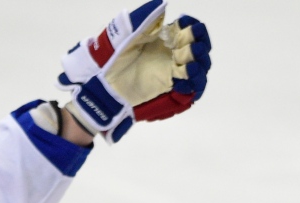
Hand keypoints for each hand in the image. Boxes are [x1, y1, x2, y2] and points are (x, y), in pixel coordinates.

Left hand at [58, 0, 210, 142]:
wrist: (100, 85)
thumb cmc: (111, 57)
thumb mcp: (124, 33)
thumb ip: (144, 19)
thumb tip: (162, 4)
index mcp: (166, 39)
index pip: (190, 31)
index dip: (194, 28)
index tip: (190, 28)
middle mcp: (174, 57)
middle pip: (199, 51)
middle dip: (199, 48)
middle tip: (193, 49)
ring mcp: (174, 77)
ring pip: (199, 72)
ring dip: (199, 68)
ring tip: (190, 67)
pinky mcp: (171, 96)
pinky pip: (190, 93)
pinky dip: (192, 87)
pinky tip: (183, 82)